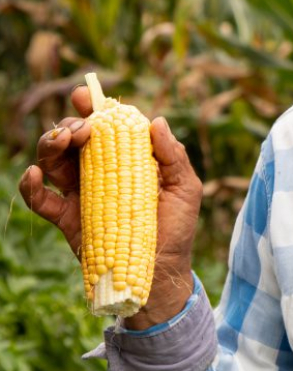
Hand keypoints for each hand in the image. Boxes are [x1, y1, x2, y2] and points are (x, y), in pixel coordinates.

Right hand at [19, 85, 203, 328]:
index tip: (84, 96)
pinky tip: (33, 174)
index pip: (106, 127)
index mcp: (128, 159)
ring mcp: (80, 194)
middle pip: (73, 139)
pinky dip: (30, 185)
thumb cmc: (177, 228)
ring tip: (61, 142)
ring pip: (53, 161)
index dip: (93, 108)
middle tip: (81, 129)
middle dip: (70, 125)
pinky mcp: (66, 219)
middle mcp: (100, 171)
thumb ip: (174, 155)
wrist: (161, 274)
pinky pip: (39, 198)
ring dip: (50, 145)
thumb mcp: (185, 188)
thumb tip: (157, 121)